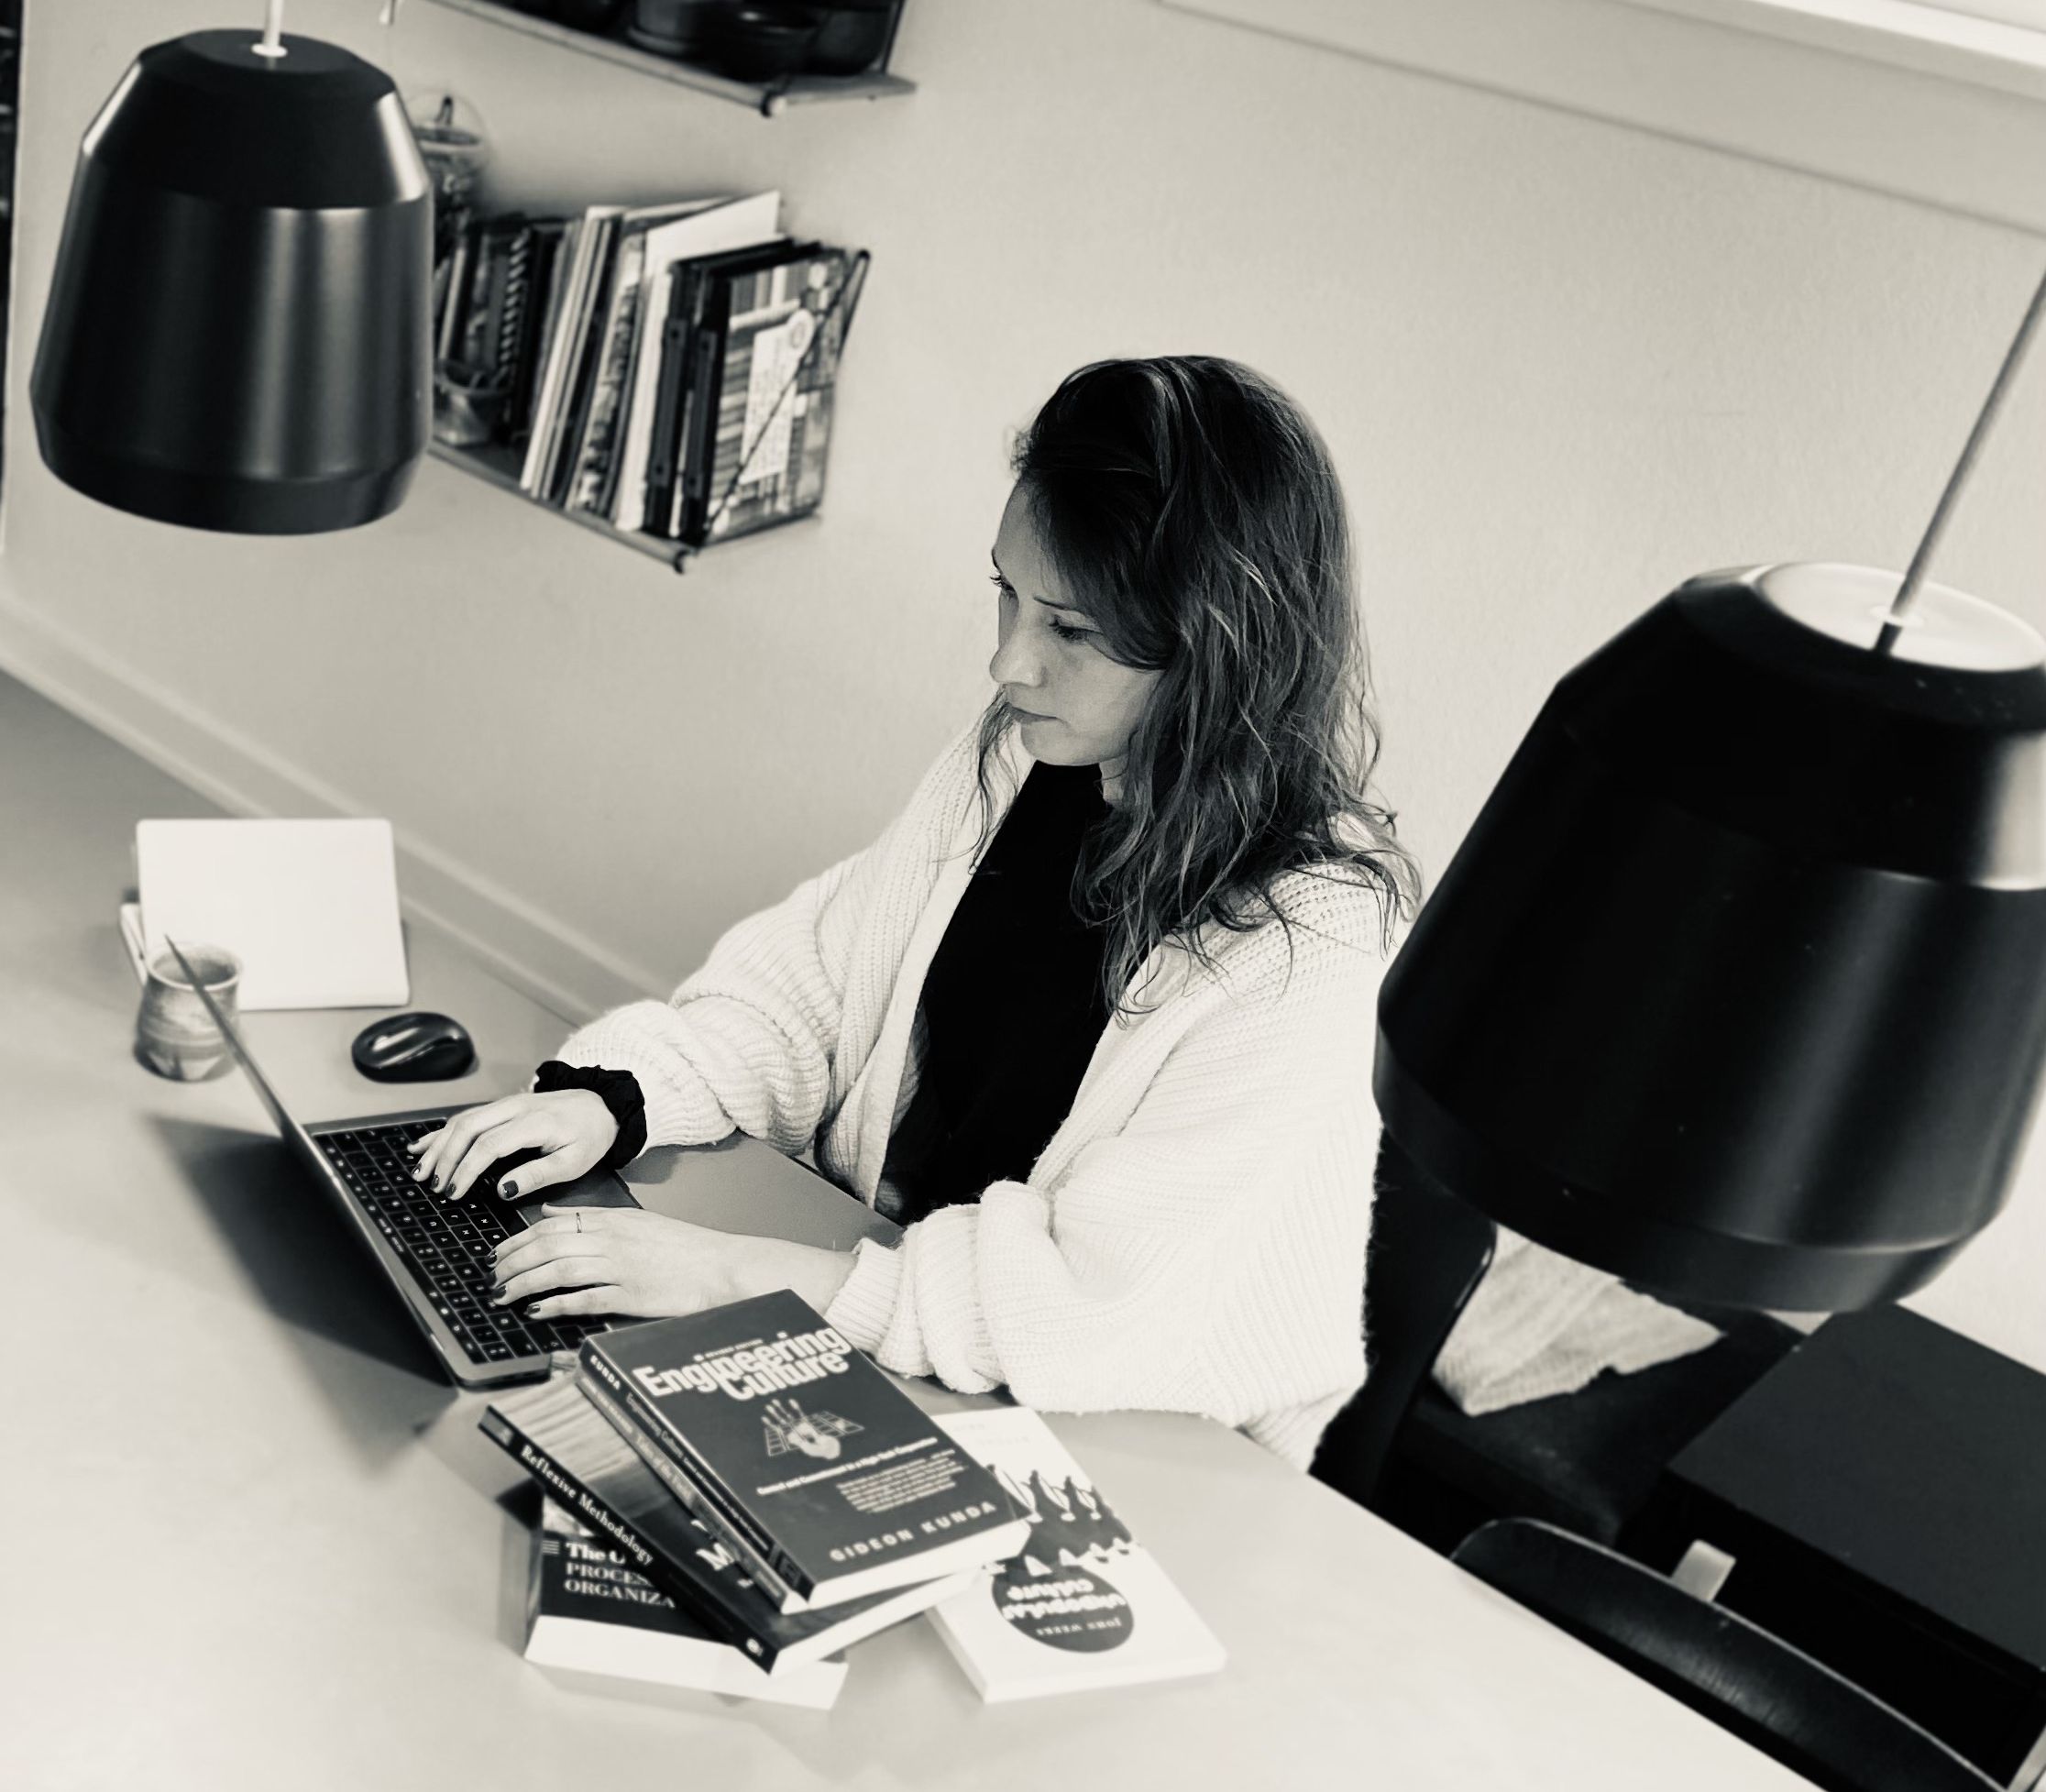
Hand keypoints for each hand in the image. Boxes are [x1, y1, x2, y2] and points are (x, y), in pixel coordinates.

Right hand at [407, 1090, 616, 1201]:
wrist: (602, 1105)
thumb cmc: (590, 1136)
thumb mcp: (574, 1162)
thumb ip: (538, 1175)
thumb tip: (502, 1190)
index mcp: (534, 1123)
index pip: (489, 1145)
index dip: (467, 1170)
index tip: (454, 1192)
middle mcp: (514, 1108)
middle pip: (468, 1128)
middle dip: (445, 1158)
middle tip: (434, 1185)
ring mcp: (506, 1104)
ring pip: (462, 1120)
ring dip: (438, 1145)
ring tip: (420, 1170)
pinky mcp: (502, 1106)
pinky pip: (467, 1116)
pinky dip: (443, 1131)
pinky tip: (424, 1145)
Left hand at [489, 1205, 855, 1322]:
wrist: (723, 1267)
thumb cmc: (685, 1248)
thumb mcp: (636, 1221)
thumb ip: (592, 1216)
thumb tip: (551, 1212)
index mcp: (612, 1220)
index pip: (551, 1225)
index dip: (517, 1240)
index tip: (497, 1253)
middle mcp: (610, 1240)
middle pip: (546, 1246)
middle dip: (511, 1262)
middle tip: (492, 1276)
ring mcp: (618, 1267)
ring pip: (556, 1270)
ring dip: (522, 1283)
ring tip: (503, 1295)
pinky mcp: (628, 1296)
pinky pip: (581, 1299)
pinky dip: (554, 1303)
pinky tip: (536, 1309)